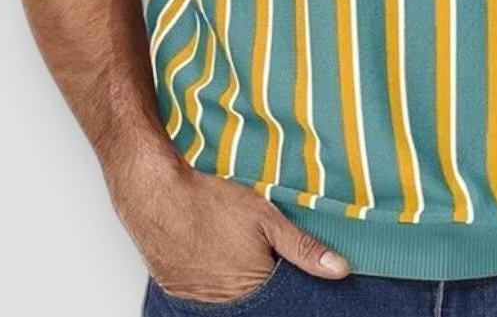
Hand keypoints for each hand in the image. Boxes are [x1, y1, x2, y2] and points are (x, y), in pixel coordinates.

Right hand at [103, 143, 349, 302]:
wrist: (157, 196)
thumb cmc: (211, 201)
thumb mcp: (267, 217)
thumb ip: (303, 246)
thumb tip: (339, 269)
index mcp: (255, 285)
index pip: (283, 291)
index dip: (285, 271)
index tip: (280, 255)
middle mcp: (228, 301)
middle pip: (257, 294)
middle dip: (261, 272)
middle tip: (248, 242)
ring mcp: (201, 300)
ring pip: (230, 294)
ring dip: (235, 274)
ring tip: (227, 242)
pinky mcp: (179, 292)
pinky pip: (204, 292)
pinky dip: (211, 276)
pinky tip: (210, 249)